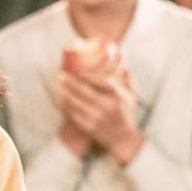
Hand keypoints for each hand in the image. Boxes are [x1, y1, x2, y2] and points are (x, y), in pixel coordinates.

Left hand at [55, 48, 144, 163]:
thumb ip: (125, 73)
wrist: (123, 138)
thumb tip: (117, 52)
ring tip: (59, 85)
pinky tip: (62, 99)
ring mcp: (98, 118)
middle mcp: (107, 107)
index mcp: (118, 96)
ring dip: (65, 92)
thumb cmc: (126, 111)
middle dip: (70, 82)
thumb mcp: (132, 92)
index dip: (85, 75)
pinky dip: (66, 106)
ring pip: (76, 103)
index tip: (76, 69)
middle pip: (84, 91)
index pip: (99, 81)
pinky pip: (73, 114)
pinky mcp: (89, 128)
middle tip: (61, 75)